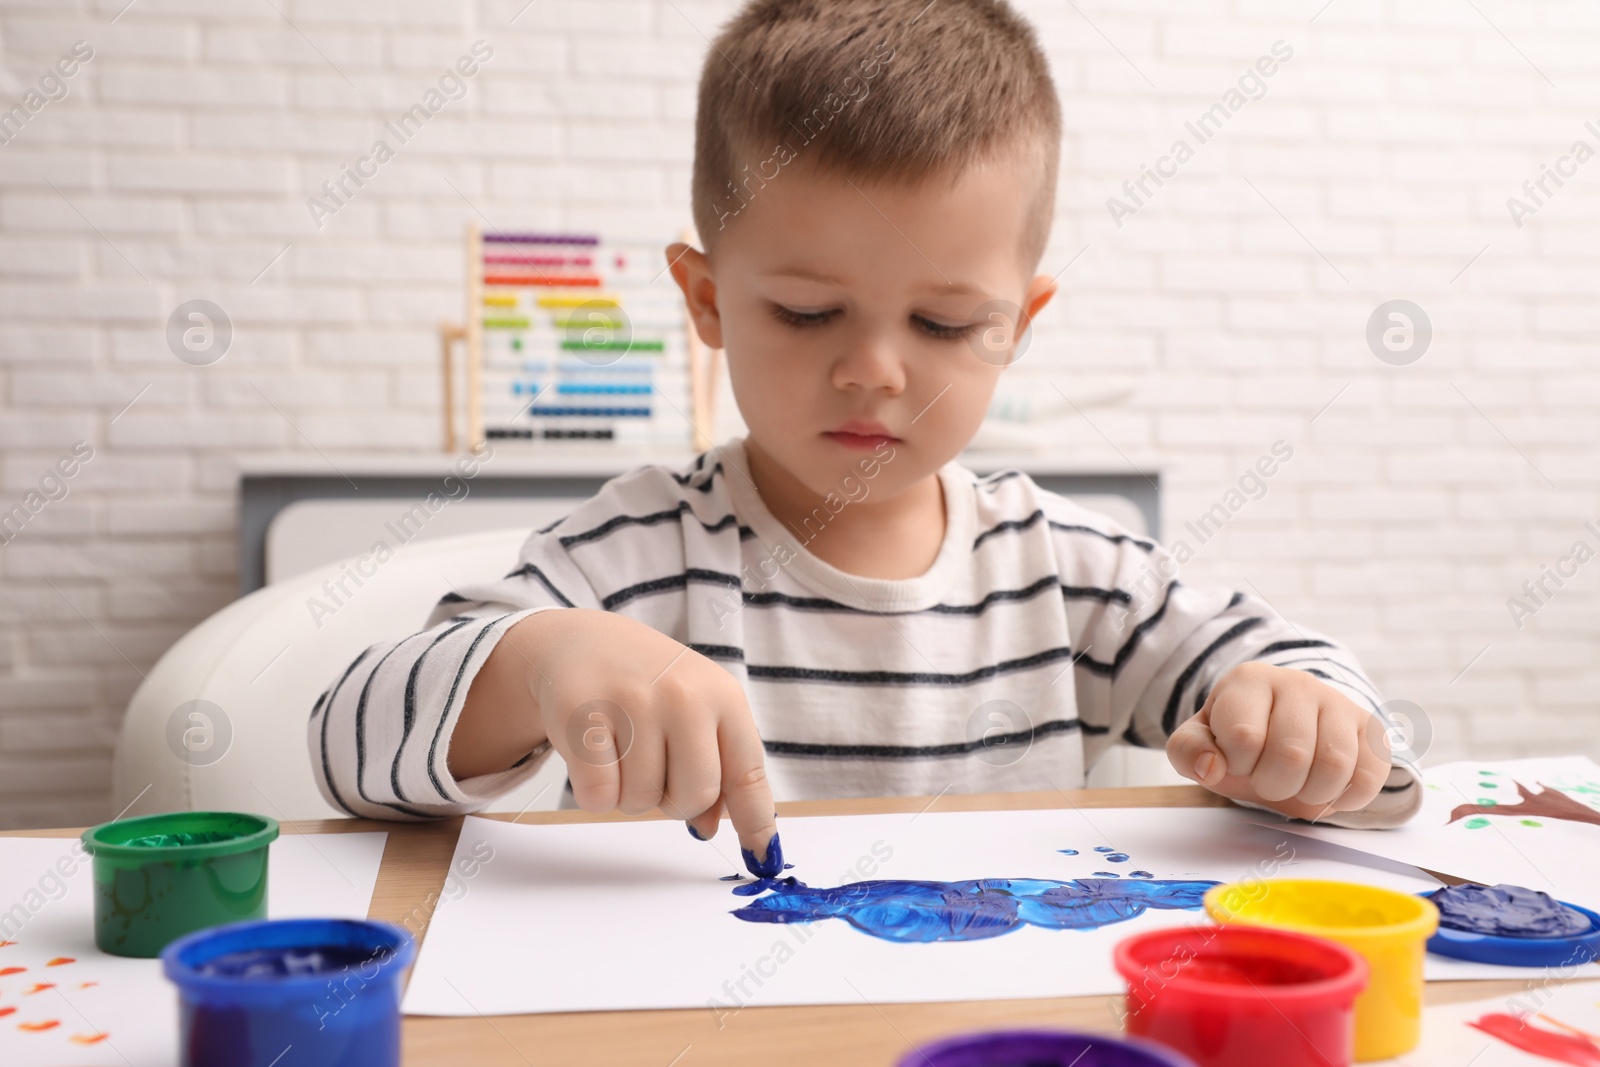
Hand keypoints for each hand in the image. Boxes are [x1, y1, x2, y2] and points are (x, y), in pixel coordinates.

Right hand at [453, 609, 780, 873]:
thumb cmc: (651, 685)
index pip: (747, 773)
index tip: (764, 858)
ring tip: (623, 750)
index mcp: (723, 696)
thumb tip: (710, 828)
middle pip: (694, 796)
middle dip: (674, 801)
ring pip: (642, 802)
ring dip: (631, 794)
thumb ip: (716, 767)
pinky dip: (596, 792)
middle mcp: (683, 695)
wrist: (583, 642)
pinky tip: (595, 755)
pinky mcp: (582, 716)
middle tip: (657, 770)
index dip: (756, 822)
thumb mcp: (697, 712)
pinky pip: (599, 797)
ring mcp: (632, 702)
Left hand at [1165, 662, 1390, 820]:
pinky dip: (1349, 797)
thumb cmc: (1238, 738)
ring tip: (1298, 785)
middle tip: (1267, 779)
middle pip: (1292, 755)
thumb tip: (1210, 767)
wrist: (1280, 732)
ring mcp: (1338, 702)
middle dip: (1274, 784)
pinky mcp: (1369, 728)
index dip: (1238, 765)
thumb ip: (1189, 752)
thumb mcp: (1201, 742)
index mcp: (1249, 681)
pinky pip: (1371, 773)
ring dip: (1311, 794)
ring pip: (1335, 764)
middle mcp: (1297, 683)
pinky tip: (1329, 792)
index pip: (1245, 737)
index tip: (1237, 761)